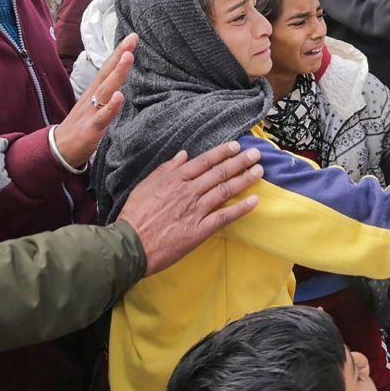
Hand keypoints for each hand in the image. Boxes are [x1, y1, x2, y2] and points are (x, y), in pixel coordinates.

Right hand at [53, 34, 136, 168]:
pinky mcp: (90, 129)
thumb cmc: (79, 127)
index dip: (119, 53)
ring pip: (105, 90)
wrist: (58, 150)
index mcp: (93, 93)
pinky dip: (111, 107)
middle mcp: (91, 98)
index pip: (107, 68)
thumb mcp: (94, 106)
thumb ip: (106, 94)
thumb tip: (120, 82)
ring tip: (128, 58)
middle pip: (106, 73)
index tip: (132, 37)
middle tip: (132, 39)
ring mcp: (90, 112)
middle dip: (120, 55)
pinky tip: (119, 97)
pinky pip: (102, 117)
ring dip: (117, 74)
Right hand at [115, 141, 263, 275]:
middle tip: (256, 154)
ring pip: (225, 190)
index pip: (204, 162)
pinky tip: (254, 201)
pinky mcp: (199, 230)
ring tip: (259, 171)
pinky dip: (241, 208)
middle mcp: (188, 192)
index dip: (222, 152)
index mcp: (175, 180)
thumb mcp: (145, 185)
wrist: (130, 244)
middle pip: (219, 173)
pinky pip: (224, 216)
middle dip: (240, 161)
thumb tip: (183, 155)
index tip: (237, 146)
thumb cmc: (135, 215)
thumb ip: (166, 169)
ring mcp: (195, 210)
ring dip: (244, 179)